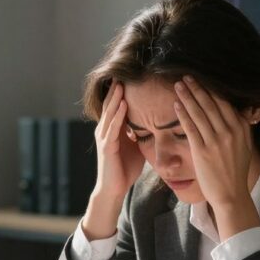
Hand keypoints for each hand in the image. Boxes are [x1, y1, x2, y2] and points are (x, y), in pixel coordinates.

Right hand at [82, 81, 144, 239]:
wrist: (114, 190)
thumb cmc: (125, 169)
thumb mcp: (135, 146)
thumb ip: (140, 133)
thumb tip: (155, 123)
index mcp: (112, 129)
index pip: (116, 104)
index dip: (122, 90)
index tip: (132, 75)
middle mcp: (105, 130)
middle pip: (110, 104)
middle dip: (116, 88)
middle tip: (124, 70)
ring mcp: (104, 138)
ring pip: (110, 112)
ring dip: (116, 97)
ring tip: (121, 82)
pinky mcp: (107, 147)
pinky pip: (113, 128)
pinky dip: (118, 115)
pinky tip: (124, 105)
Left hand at [173, 75, 259, 238]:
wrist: (231, 194)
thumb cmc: (235, 170)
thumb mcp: (245, 145)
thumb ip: (240, 126)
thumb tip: (237, 110)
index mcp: (241, 128)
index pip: (224, 102)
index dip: (210, 89)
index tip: (201, 79)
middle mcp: (230, 132)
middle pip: (210, 104)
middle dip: (197, 88)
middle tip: (186, 76)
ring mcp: (216, 141)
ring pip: (199, 113)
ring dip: (187, 97)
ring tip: (178, 85)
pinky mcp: (202, 151)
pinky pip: (191, 128)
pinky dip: (183, 114)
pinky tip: (176, 104)